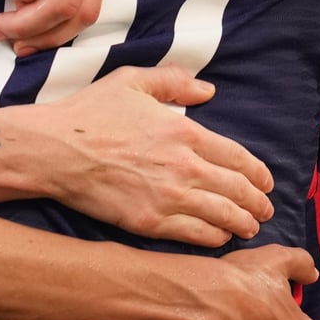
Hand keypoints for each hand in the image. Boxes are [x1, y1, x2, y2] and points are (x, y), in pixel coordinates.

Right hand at [30, 65, 274, 247]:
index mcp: (184, 132)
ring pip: (223, 216)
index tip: (265, 182)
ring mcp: (168, 197)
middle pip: (238, 190)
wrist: (54, 150)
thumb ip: (173, 81)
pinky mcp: (150, 223)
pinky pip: (196, 235)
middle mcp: (184, 167)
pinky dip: (215, 237)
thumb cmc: (89, 113)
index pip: (238, 157)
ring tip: (250, 227)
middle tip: (265, 210)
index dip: (258, 173)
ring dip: (243, 223)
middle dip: (258, 203)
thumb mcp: (131, 81)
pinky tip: (220, 237)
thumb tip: (208, 91)